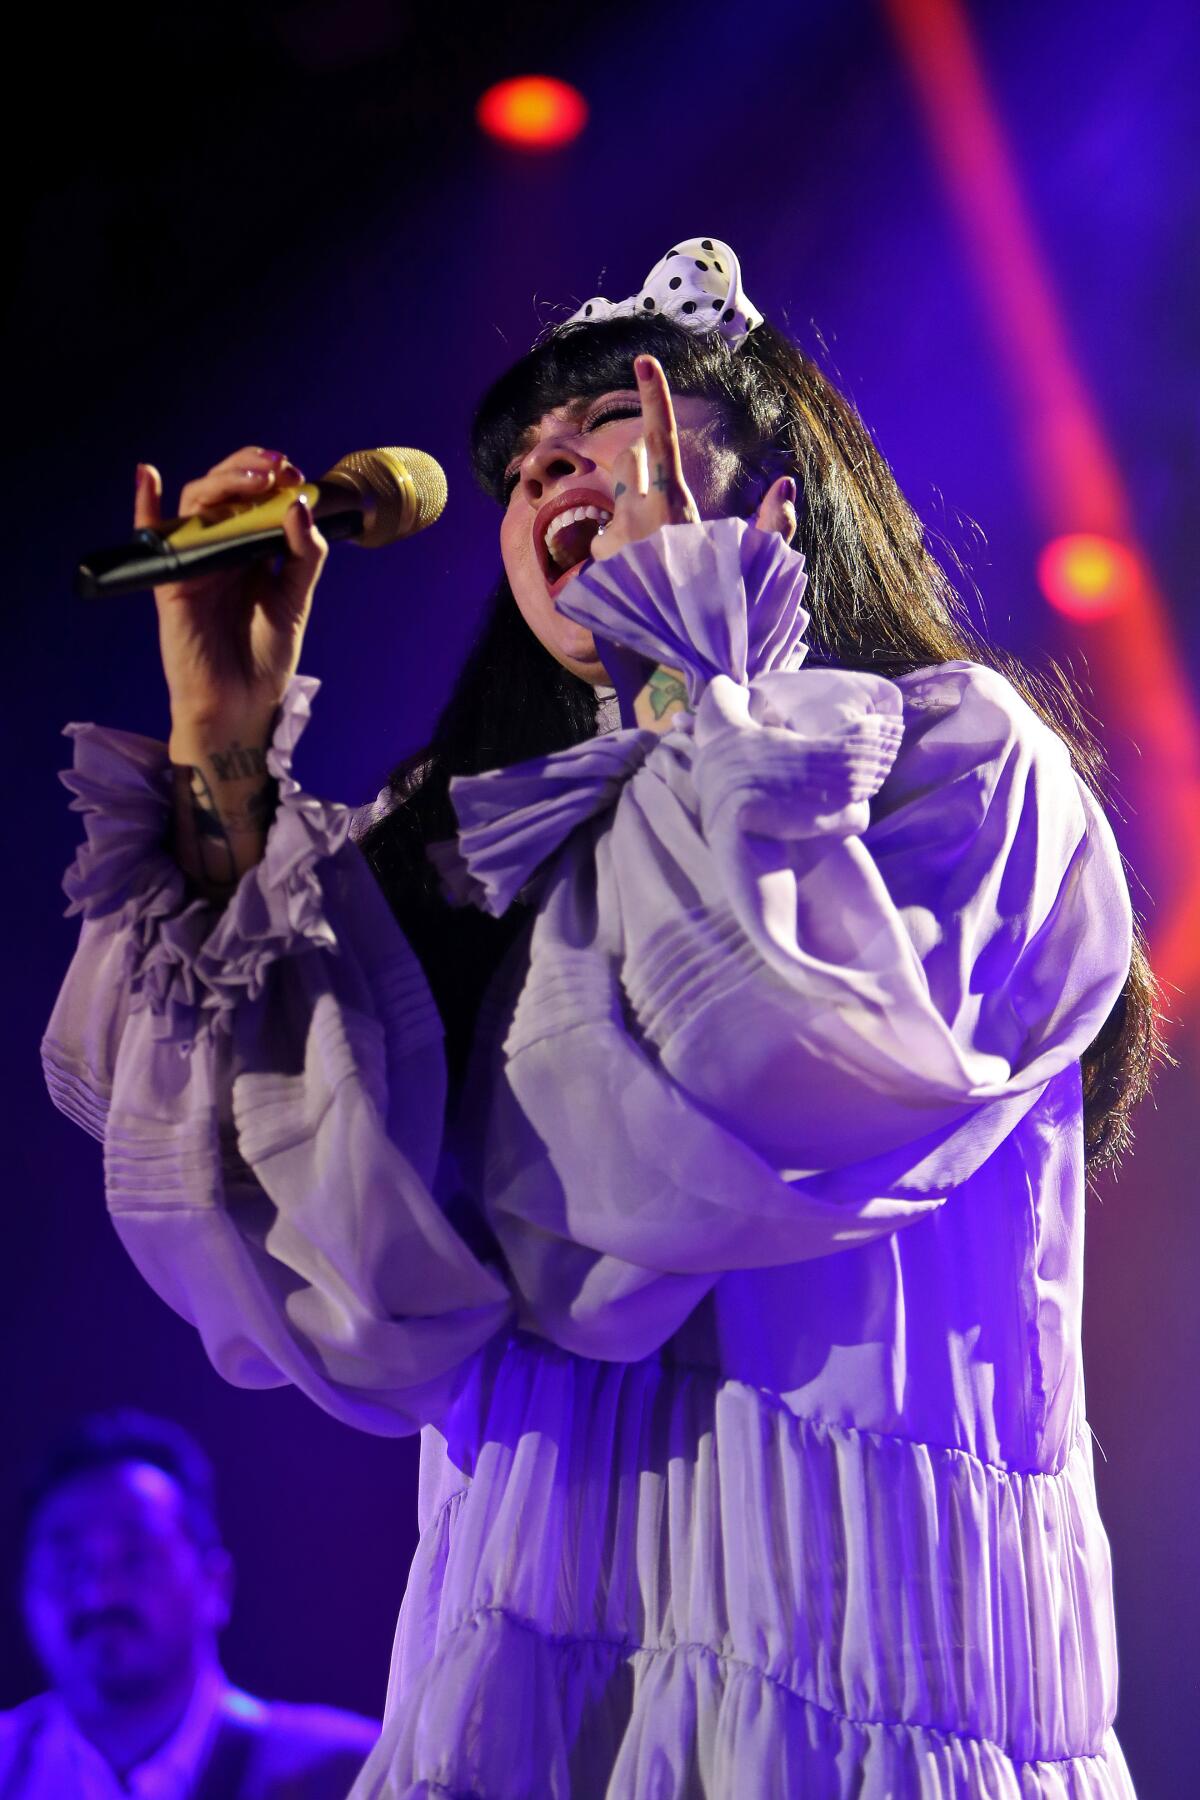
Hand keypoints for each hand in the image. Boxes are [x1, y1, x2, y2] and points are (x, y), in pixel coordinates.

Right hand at [134, 447, 327, 761]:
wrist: (240, 705)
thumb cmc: (265, 658)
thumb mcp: (295, 601)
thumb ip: (304, 555)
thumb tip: (298, 505)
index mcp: (251, 550)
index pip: (255, 498)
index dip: (272, 478)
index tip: (295, 474)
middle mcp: (221, 550)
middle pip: (224, 491)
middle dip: (249, 471)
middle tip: (277, 469)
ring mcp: (194, 562)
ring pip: (197, 505)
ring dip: (223, 482)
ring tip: (255, 478)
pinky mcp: (172, 582)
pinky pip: (152, 539)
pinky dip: (144, 504)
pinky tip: (148, 474)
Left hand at [590, 355, 798, 732]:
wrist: (668, 666)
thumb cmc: (714, 616)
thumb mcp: (752, 568)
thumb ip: (773, 527)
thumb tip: (786, 488)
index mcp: (671, 507)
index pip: (661, 438)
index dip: (654, 395)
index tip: (643, 359)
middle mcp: (632, 515)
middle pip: (633, 464)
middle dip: (648, 464)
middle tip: (669, 492)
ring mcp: (609, 540)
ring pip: (620, 507)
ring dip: (636, 518)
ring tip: (661, 557)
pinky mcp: (595, 565)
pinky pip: (609, 543)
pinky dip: (624, 551)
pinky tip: (643, 580)